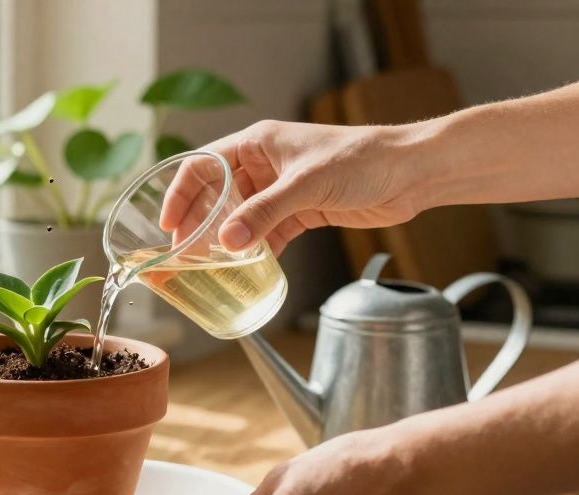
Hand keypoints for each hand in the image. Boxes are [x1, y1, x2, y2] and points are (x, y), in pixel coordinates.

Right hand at [160, 121, 429, 253]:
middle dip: (199, 222)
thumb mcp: (306, 185)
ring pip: (241, 216)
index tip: (168, 224)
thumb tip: (227, 242)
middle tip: (183, 252)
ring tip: (208, 265)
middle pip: (217, 193)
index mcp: (258, 143)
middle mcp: (265, 164)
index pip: (203, 164)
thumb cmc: (362, 160)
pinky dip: (256, 249)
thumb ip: (264, 214)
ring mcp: (282, 189)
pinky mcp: (301, 210)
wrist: (410, 173)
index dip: (180, 193)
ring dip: (226, 239)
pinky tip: (248, 267)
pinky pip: (267, 232)